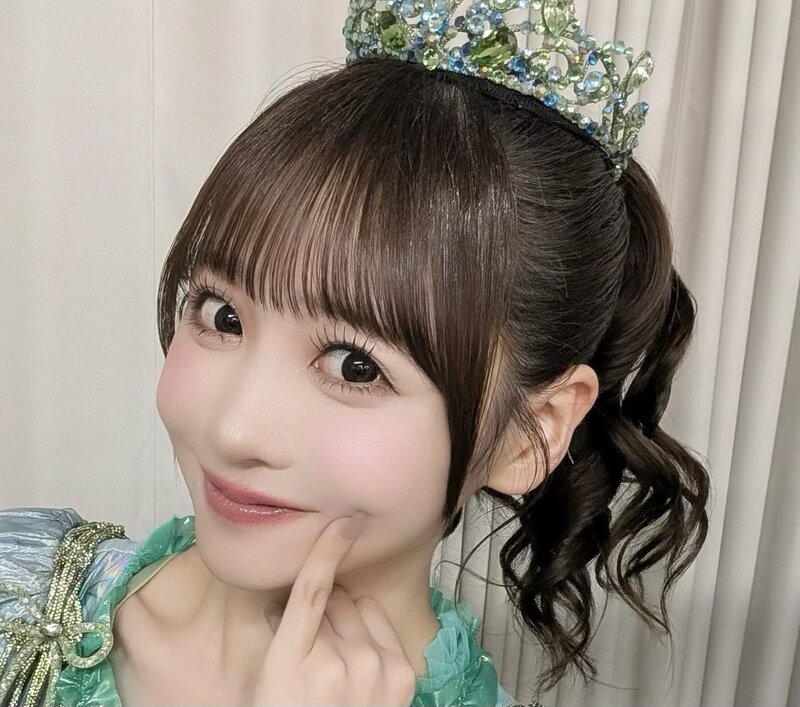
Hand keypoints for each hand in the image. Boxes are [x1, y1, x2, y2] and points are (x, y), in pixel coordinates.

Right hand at [249, 512, 417, 705]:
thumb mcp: (270, 675)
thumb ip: (284, 630)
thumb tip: (300, 587)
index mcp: (290, 663)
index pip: (312, 591)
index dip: (327, 551)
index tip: (343, 522)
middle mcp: (338, 664)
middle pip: (336, 598)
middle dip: (325, 609)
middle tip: (314, 643)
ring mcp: (374, 670)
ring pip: (360, 608)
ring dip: (348, 621)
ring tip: (338, 658)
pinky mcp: (400, 675)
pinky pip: (381, 623)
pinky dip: (370, 632)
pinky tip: (358, 662)